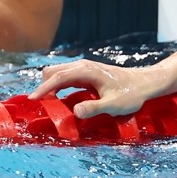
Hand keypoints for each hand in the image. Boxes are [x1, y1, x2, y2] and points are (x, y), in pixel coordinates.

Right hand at [28, 60, 161, 118]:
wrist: (144, 83)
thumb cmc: (131, 94)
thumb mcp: (114, 105)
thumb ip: (94, 108)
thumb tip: (75, 112)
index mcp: (87, 71)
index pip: (58, 77)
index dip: (44, 88)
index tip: (32, 99)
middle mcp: (83, 66)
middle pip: (54, 72)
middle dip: (44, 86)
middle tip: (40, 106)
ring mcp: (84, 69)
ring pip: (58, 74)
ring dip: (50, 87)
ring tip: (46, 105)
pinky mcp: (86, 74)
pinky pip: (65, 78)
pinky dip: (57, 87)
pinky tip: (58, 100)